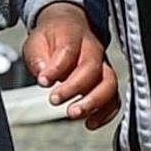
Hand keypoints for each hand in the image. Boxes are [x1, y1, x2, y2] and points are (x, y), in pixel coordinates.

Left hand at [22, 2, 118, 130]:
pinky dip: (105, 113)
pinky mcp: (106, 82)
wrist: (68, 27)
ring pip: (109, 84)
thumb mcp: (36, 41)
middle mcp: (93, 50)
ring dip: (93, 102)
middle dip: (74, 88)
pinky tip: (90, 122)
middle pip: (92, 68)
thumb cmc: (53, 37)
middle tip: (55, 100)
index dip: (56, 68)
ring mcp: (103, 66)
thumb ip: (38, 57)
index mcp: (74, 35)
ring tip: (74, 113)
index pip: (69, 50)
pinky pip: (114, 98)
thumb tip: (43, 74)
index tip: (43, 81)